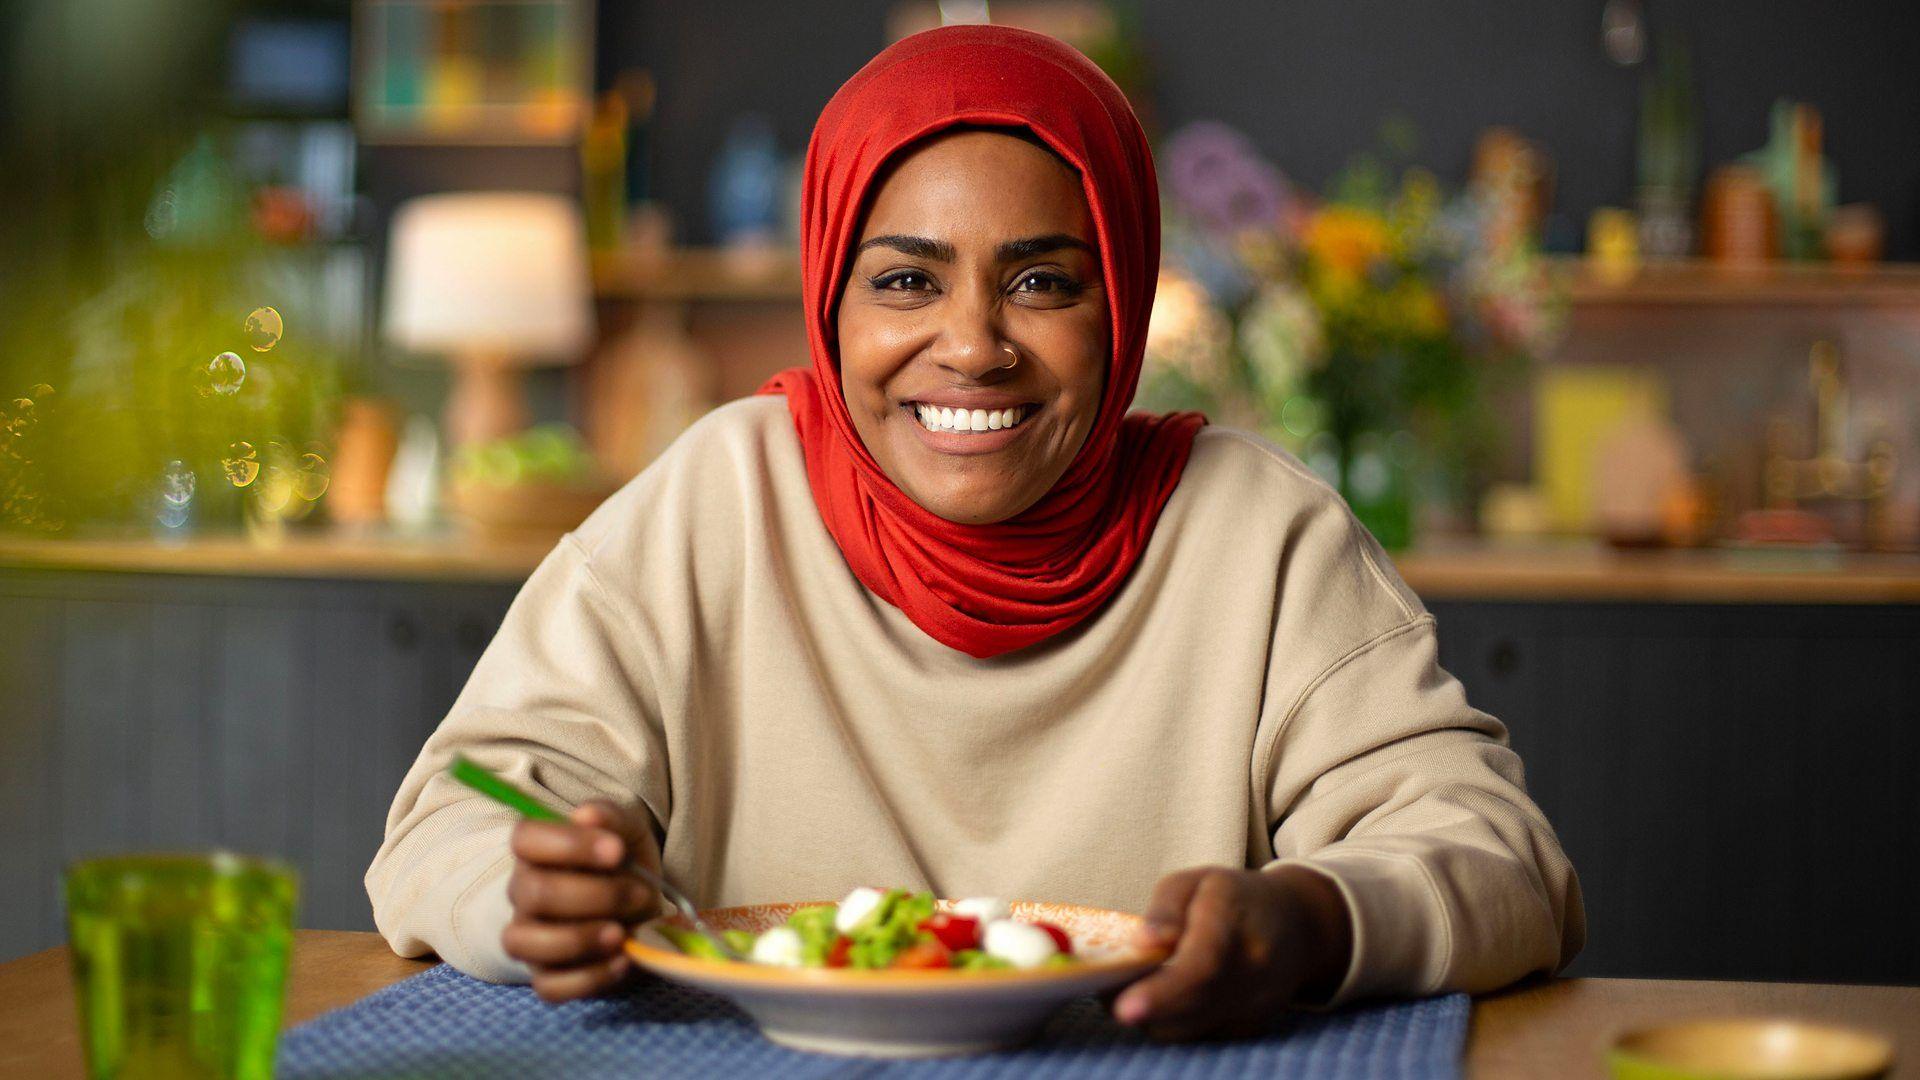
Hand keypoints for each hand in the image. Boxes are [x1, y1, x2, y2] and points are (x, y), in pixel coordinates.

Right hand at [503, 800, 660, 1001]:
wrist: (638, 910)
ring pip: (527, 943)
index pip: (525, 839)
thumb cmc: (624, 867)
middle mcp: (523, 894)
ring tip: (621, 933)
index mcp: (536, 851)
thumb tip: (585, 815)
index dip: (569, 844)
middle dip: (594, 894)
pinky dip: (590, 977)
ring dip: (581, 938)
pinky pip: (550, 987)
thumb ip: (610, 817)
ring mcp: (530, 938)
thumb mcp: (628, 833)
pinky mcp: (546, 977)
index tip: (617, 851)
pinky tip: (623, 959)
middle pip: (534, 893)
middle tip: (638, 894)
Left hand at [1112, 864, 1352, 1039]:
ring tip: (1127, 992)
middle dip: (1144, 1008)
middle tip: (1106, 994)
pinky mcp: (1251, 1025)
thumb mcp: (1196, 881)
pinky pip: (1201, 1033)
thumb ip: (1165, 908)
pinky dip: (1173, 1021)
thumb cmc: (1235, 897)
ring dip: (1153, 1016)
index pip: (1201, 967)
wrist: (1298, 925)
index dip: (1161, 992)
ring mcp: (1256, 1004)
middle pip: (1193, 1006)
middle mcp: (1254, 971)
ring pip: (1191, 1027)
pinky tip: (1158, 999)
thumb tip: (1141, 943)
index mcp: (1236, 924)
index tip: (1123, 1007)